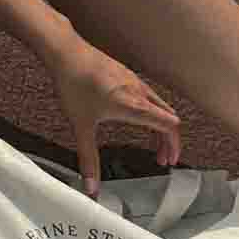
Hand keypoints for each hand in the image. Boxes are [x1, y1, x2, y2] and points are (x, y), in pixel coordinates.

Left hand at [47, 38, 181, 198]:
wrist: (66, 52)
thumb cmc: (74, 85)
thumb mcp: (81, 127)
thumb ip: (88, 159)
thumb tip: (91, 186)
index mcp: (134, 106)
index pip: (168, 126)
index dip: (173, 146)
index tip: (168, 161)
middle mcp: (139, 92)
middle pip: (168, 118)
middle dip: (168, 140)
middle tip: (162, 158)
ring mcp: (134, 81)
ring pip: (160, 106)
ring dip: (161, 125)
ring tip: (153, 142)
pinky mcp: (127, 75)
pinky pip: (149, 96)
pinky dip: (152, 112)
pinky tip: (137, 118)